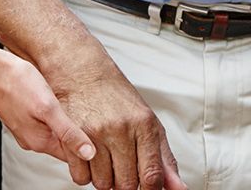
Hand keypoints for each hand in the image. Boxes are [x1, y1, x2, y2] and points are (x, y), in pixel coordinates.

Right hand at [0, 48, 99, 174]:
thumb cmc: (16, 82)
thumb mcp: (48, 107)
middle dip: (79, 135)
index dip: (89, 148)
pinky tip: (59, 102)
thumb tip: (89, 154)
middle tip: (98, 120)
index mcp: (40, 141)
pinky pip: (43, 122)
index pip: (72, 155)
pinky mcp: (21, 116)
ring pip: (54, 132)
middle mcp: (32, 139)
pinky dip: (54, 116)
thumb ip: (68, 132)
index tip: (104, 136)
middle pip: (63, 145)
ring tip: (82, 109)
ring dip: (67, 124)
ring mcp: (25, 128)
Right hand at [50, 53, 185, 189]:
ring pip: (103, 184)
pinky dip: (85, 175)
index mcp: (144, 126)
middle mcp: (121, 129)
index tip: (147, 189)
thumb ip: (164, 158)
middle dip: (126, 184)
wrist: (84, 73)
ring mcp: (95, 133)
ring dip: (105, 179)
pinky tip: (90, 158)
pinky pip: (80, 178)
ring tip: (106, 159)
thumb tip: (179, 188)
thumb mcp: (148, 123)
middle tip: (123, 169)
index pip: (152, 175)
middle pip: (127, 185)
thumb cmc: (117, 99)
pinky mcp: (71, 137)